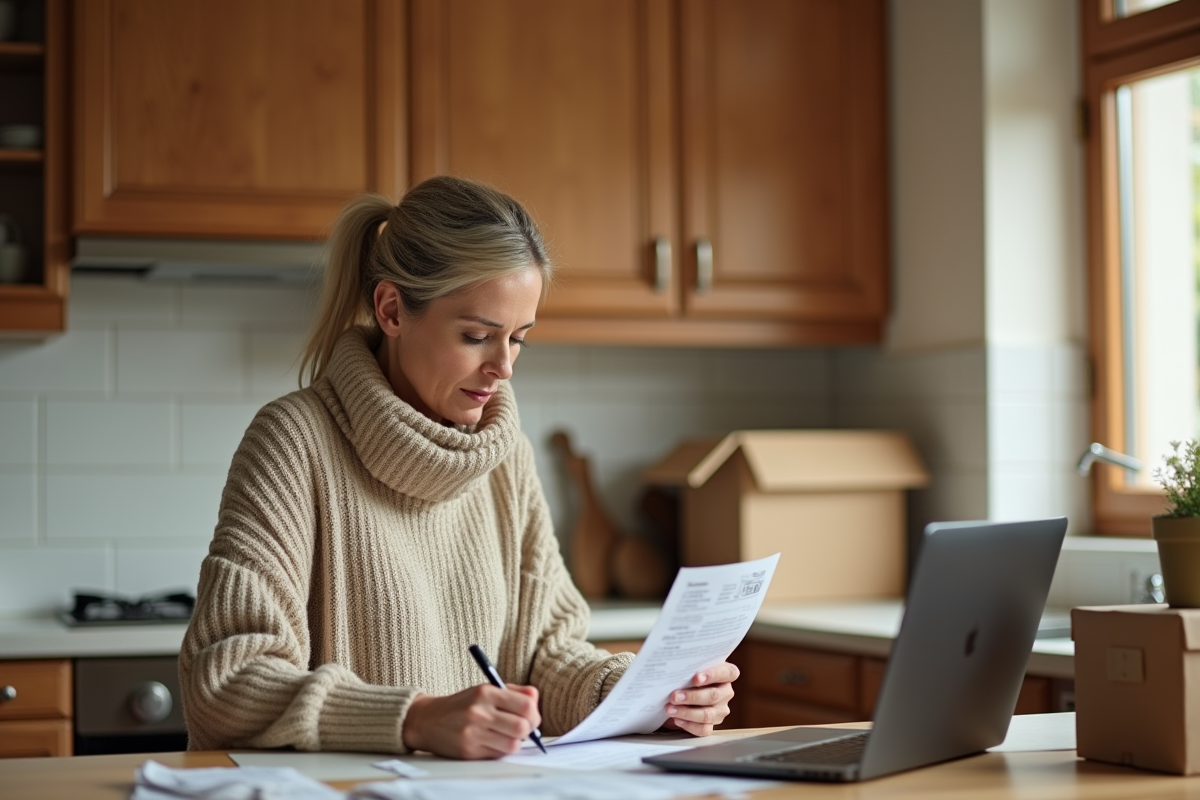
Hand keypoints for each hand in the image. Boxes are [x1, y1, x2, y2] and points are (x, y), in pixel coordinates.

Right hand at [401, 684, 540, 758]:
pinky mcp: (468, 751)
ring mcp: (473, 733)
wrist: (427, 720)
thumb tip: (535, 700)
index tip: (532, 717)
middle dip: (529, 730)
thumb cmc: (462, 704)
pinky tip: (494, 741)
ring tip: (507, 735)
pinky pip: (498, 754)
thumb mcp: (486, 689)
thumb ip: (514, 692)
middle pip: (522, 727)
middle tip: (524, 729)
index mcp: (486, 692)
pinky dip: (502, 750)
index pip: (525, 705)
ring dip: (515, 742)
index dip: (534, 714)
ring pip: (512, 744)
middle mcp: (479, 712)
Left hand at [662, 662, 739, 736]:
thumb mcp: (690, 669)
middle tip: (674, 696)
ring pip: (708, 714)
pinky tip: (677, 719)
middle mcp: (725, 692)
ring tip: (670, 709)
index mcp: (726, 674)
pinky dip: (688, 725)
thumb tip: (674, 670)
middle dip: (692, 696)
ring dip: (687, 712)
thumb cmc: (687, 676)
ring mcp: (720, 710)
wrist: (680, 693)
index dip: (713, 675)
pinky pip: (703, 729)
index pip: (728, 673)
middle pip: (714, 696)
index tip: (696, 678)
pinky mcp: (712, 724)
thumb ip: (689, 669)